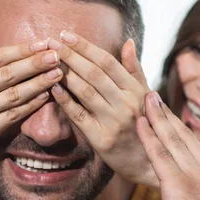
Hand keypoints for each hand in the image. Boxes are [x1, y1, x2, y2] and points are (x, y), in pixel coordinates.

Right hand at [0, 26, 63, 155]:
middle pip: (7, 75)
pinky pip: (14, 115)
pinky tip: (46, 95)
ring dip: (38, 84)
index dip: (21, 50)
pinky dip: (32, 105)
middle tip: (56, 56)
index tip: (42, 43)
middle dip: (34, 64)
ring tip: (57, 74)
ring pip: (14, 95)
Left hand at [49, 31, 155, 185]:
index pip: (107, 62)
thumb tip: (127, 42)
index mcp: (136, 90)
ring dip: (65, 74)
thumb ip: (134, 69)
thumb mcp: (145, 96)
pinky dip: (65, 101)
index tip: (66, 35)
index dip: (85, 47)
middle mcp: (126, 104)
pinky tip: (53, 88)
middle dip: (70, 56)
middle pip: (94, 73)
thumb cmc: (147, 125)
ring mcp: (113, 122)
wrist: (150, 163)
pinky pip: (79, 116)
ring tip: (49, 61)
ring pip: (85, 92)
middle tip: (50, 42)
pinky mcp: (101, 139)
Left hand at [136, 91, 199, 199]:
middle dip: (167, 114)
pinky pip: (160, 156)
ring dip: (156, 117)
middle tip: (153, 95)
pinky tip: (139, 123)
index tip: (168, 114)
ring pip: (173, 140)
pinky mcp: (180, 189)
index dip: (180, 128)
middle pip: (185, 136)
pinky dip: (149, 137)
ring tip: (144, 98)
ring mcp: (197, 178)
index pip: (197, 146)